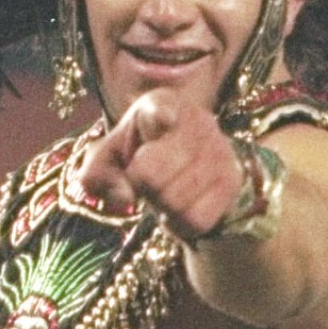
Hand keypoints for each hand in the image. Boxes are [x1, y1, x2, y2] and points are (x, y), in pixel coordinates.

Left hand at [72, 93, 245, 240]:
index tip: (164, 121)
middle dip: (142, 189)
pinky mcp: (231, 180)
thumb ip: (96, 176)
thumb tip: (125, 198)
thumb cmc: (138, 158)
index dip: (161, 118)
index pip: (161, 112)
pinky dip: (181, 224)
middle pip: (152, 177)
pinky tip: (181, 208)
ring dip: (162, 208)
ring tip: (167, 192)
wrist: (187, 168)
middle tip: (148, 183)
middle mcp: (197, 122)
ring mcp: (219, 151)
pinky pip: (196, 219)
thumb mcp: (108, 160)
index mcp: (161, 104)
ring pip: (175, 202)